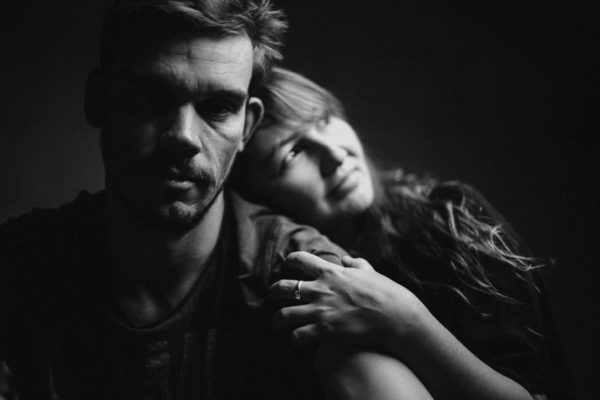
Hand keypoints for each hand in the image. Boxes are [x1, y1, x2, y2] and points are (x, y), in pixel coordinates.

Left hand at [269, 251, 424, 346]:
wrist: (393, 315)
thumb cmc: (384, 291)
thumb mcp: (368, 271)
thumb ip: (355, 263)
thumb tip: (346, 259)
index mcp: (330, 272)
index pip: (300, 260)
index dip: (289, 261)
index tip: (286, 265)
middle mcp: (320, 289)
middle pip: (283, 287)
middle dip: (272, 291)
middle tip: (270, 296)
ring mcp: (320, 311)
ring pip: (284, 315)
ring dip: (277, 321)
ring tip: (277, 325)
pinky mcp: (324, 331)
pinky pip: (298, 335)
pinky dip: (295, 339)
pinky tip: (297, 341)